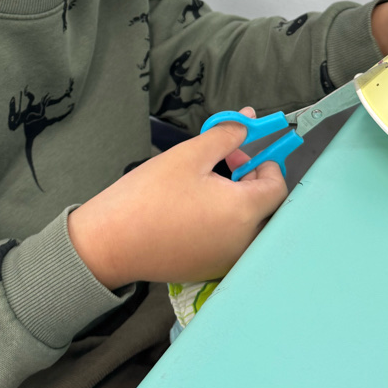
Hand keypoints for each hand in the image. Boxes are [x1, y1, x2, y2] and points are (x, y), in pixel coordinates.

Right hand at [67, 108, 286, 288]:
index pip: (278, 187)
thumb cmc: (150, 195)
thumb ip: (225, 135)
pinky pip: (230, 242)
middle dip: (250, 181)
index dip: (265, 164)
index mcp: (244, 212)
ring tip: (204, 185)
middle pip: (266, 208)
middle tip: (221, 163)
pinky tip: (194, 210)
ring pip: (248, 226)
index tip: (238, 152)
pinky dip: (224, 223)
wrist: (110, 243)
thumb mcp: (189, 156)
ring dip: (237, 201)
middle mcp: (244, 242)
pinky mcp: (209, 270)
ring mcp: (227, 260)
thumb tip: (248, 118)